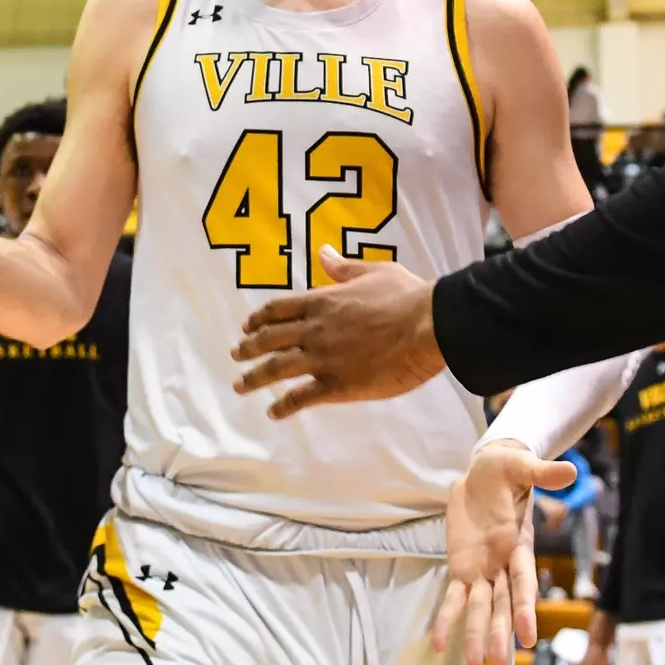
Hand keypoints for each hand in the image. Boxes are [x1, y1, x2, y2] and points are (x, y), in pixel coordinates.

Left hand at [232, 247, 445, 418]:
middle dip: (248, 348)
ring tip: (240, 386)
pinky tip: (273, 412)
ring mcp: (322, 358)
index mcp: (322, 301)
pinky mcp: (336, 385)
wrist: (428, 326)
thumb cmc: (406, 296)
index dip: (259, 319)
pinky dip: (284, 406)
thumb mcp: (373, 271)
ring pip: (276, 369)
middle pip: (269, 339)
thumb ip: (343, 267)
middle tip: (235, 355)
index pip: (277, 309)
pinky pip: (301, 397)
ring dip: (254, 378)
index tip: (247, 326)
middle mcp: (314, 330)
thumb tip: (323, 253)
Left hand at [433, 439, 577, 664]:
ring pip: (480, 608)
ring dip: (476, 635)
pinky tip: (440, 645)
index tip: (528, 636)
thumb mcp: (520, 467)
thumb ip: (541, 473)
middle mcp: (503, 565)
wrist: (482, 472)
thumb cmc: (505, 470)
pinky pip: (454, 598)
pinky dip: (447, 620)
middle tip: (495, 663)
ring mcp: (482, 570)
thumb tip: (569, 470)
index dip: (525, 608)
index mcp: (520, 546)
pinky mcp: (461, 568)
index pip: (523, 582)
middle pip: (502, 604)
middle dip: (498, 632)